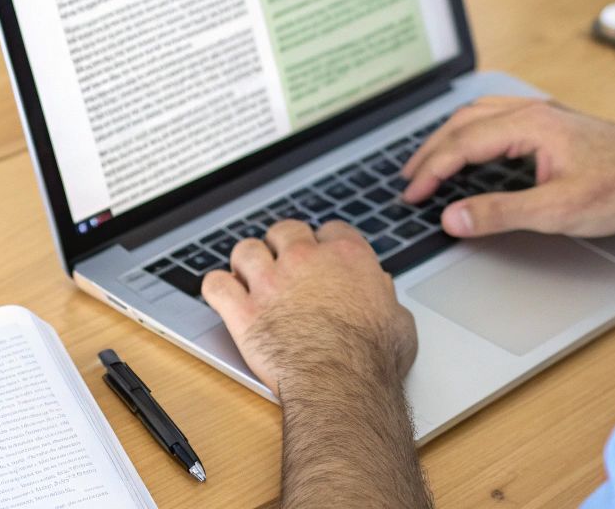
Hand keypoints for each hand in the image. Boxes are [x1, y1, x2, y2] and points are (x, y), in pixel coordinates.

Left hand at [200, 219, 416, 394]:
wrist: (342, 384)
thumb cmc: (372, 358)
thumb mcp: (398, 320)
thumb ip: (384, 297)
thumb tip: (382, 291)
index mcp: (346, 257)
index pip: (329, 230)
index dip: (323, 242)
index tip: (320, 254)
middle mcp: (305, 260)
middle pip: (284, 230)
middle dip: (282, 245)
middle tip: (283, 265)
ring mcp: (271, 283)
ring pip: (245, 250)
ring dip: (246, 263)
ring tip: (249, 278)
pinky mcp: (243, 311)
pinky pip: (216, 285)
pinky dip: (217, 289)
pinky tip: (224, 297)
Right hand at [402, 97, 614, 237]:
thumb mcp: (556, 211)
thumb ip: (500, 214)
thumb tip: (454, 217)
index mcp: (530, 125)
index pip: (463, 143)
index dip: (431, 170)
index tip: (411, 194)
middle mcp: (534, 111)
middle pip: (465, 122)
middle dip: (431, 150)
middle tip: (408, 179)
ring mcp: (544, 114)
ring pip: (480, 114)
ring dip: (450, 137)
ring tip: (431, 161)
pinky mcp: (554, 124)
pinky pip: (499, 117)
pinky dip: (472, 132)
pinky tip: (473, 148)